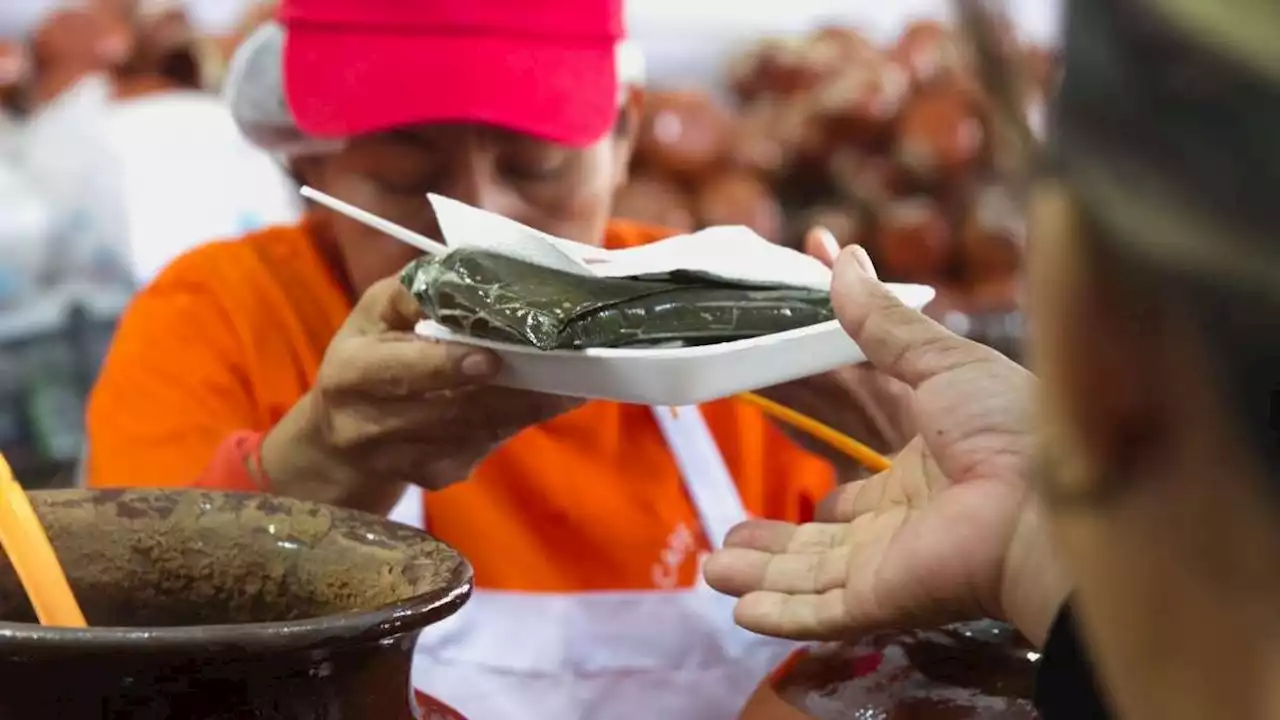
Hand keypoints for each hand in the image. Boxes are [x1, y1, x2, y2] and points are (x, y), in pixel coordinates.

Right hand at [261, 276, 581, 513]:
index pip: (398, 371)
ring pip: (475, 432)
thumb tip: (475, 275)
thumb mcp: (379, 310)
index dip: (445, 365)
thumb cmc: (371, 350)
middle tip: (559, 369)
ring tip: (569, 383)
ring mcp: (400, 459)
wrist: (342, 433)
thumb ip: (419, 292)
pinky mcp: (431, 476)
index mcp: (351, 372)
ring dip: (525, 408)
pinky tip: (543, 403)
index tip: (491, 358)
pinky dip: (515, 423)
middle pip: (449, 410)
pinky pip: (481, 449)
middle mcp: (367, 424)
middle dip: (508, 390)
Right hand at [704, 246, 1068, 646]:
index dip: (802, 392)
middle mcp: (906, 509)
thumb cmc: (1010, 429)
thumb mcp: (944, 362)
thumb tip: (839, 256)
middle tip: (719, 492)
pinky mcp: (882, 598)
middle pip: (823, 506)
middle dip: (774, 505)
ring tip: (714, 564)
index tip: (756, 365)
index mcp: (925, 449)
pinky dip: (778, 614)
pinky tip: (736, 605)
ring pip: (811, 567)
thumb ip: (884, 322)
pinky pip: (820, 611)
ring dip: (763, 566)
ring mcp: (891, 559)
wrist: (1055, 511)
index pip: (849, 422)